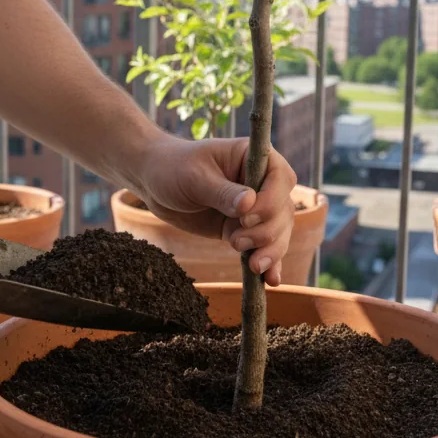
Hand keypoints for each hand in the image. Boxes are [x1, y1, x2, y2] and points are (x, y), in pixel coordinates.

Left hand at [129, 135, 297, 285]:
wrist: (155, 182)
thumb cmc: (173, 168)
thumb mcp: (195, 178)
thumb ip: (222, 192)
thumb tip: (249, 205)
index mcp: (253, 158)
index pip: (281, 179)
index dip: (270, 201)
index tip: (245, 218)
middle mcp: (261, 182)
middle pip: (283, 211)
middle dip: (266, 232)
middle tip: (236, 242)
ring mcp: (254, 208)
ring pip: (278, 232)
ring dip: (270, 251)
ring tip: (253, 266)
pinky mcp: (243, 228)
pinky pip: (263, 245)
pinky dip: (269, 262)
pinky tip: (270, 279)